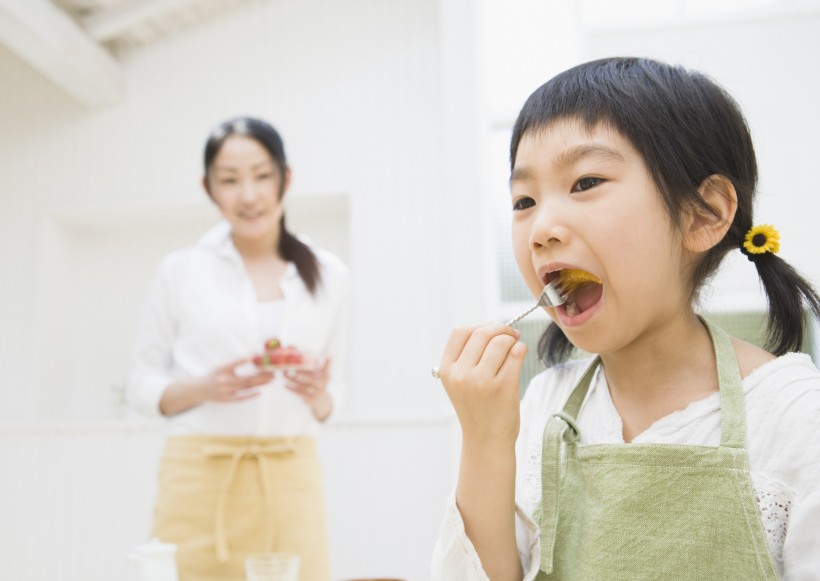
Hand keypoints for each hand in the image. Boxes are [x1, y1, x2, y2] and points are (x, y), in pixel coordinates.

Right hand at [199, 357, 273, 402]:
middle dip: (262, 375)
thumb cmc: (214, 375)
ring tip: (271, 379)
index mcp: (221, 369)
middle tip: (273, 372)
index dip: (244, 359)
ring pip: (246, 388)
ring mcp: (225, 392)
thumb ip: (236, 364)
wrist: (199, 390)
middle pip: (246, 379)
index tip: (256, 355)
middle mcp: (223, 381)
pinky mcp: (227, 400)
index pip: (234, 363)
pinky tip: (261, 391)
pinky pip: (242, 398)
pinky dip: (251, 395)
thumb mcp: (222, 366)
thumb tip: (254, 357)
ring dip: (260, 383)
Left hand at [283, 358, 329, 403]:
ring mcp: (315, 393)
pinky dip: (291, 389)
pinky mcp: (309, 400)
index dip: (327, 363)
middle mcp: (321, 385)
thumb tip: (327, 353)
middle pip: (311, 379)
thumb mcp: (324, 374)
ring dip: (292, 380)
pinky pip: (298, 394)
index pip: (325, 369)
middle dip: (302, 375)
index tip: (326, 355)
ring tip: (284, 374)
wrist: (321, 400)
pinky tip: (284, 384)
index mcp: (325, 377)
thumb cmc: (320, 382)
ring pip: (302, 386)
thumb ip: (324, 364)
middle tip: (293, 370)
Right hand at [437, 323, 526, 445]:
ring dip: (512, 338)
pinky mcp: (504, 386)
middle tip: (511, 333)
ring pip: (501, 341)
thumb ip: (468, 355)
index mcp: (447, 370)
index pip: (460, 332)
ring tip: (515, 346)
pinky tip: (520, 355)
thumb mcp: (459, 382)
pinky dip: (521, 349)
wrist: (486, 440)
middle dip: (500, 328)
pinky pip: (516, 353)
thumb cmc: (477, 407)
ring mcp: (482, 381)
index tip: (491, 331)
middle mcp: (461, 374)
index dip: (478, 326)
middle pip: (482, 332)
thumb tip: (491, 325)